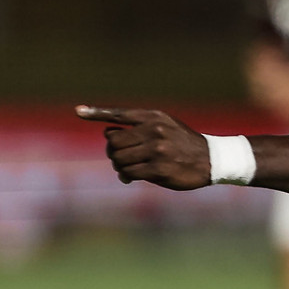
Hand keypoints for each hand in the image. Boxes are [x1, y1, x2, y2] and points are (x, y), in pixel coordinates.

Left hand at [74, 106, 208, 188]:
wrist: (210, 159)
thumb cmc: (183, 143)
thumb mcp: (165, 125)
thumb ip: (140, 127)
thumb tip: (109, 137)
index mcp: (152, 117)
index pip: (119, 114)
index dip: (96, 113)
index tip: (78, 111)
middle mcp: (153, 130)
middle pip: (113, 140)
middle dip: (111, 151)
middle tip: (118, 157)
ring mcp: (156, 149)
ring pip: (119, 158)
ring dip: (118, 165)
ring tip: (126, 169)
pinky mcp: (158, 168)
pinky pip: (129, 172)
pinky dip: (126, 176)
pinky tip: (130, 177)